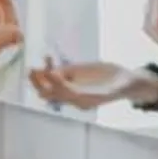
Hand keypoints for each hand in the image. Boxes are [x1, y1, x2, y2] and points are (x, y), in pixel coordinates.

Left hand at [27, 56, 157, 112]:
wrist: (124, 82)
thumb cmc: (121, 85)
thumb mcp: (114, 87)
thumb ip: (102, 89)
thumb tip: (95, 89)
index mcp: (84, 101)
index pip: (66, 93)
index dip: (57, 84)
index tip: (51, 73)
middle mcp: (73, 96)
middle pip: (50, 93)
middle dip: (40, 83)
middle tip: (33, 71)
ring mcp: (70, 86)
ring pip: (47, 85)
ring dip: (39, 76)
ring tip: (34, 66)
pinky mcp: (70, 75)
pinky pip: (54, 74)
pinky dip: (48, 66)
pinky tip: (47, 57)